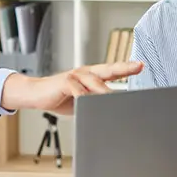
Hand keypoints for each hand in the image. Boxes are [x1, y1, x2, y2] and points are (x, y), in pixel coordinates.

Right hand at [0, 61, 143, 114]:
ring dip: (105, 90)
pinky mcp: (65, 82)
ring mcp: (75, 75)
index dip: (126, 68)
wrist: (35, 95)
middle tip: (137, 66)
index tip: (140, 65)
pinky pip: (78, 89)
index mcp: (91, 76)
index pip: (112, 71)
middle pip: (108, 69)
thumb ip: (94, 103)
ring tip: (114, 98)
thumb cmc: (59, 98)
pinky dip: (84, 96)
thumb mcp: (81, 102)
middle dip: (123, 67)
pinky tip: (88, 102)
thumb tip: (110, 111)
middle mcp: (85, 73)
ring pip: (95, 81)